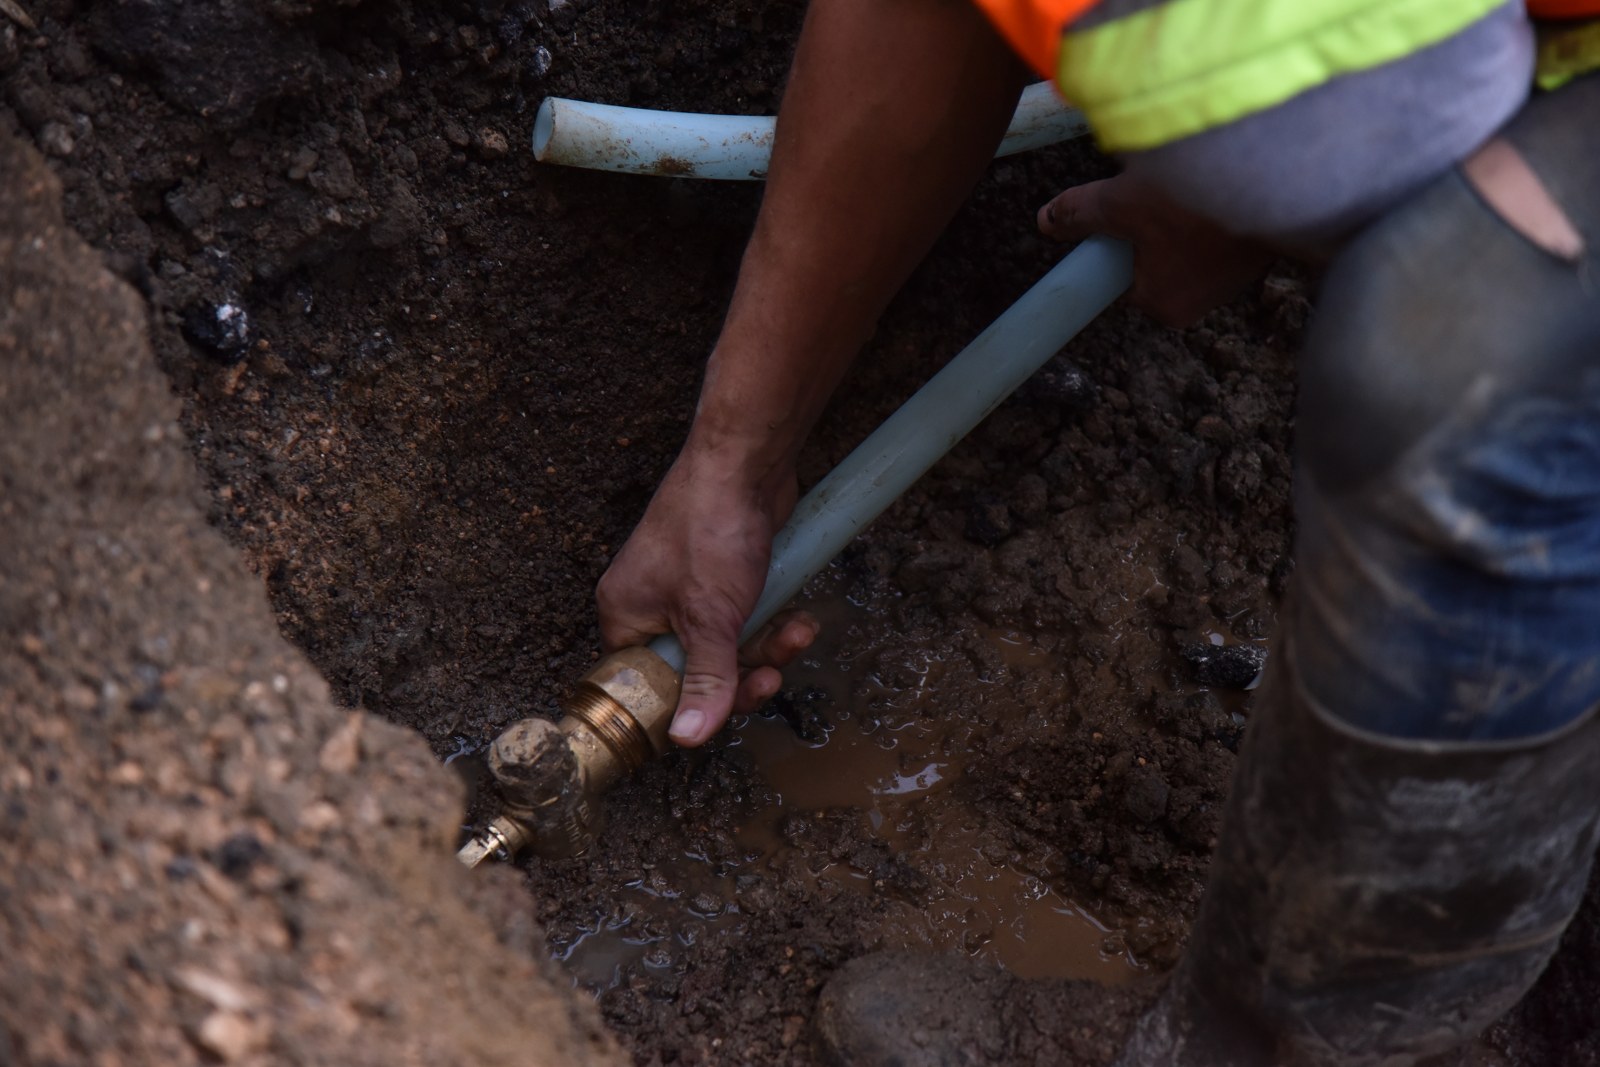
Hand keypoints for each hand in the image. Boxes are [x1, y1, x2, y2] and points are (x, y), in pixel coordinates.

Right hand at [596, 438, 818, 746]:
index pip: (647, 687)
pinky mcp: (725, 579)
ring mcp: (690, 591)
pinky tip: (800, 615)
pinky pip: (749, 621)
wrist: (747, 461)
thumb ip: (705, 680)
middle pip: (696, 672)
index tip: (725, 710)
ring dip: (770, 648)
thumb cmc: (711, 528)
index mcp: (626, 617)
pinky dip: (775, 622)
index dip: (688, 705)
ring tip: (798, 632)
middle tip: (771, 675)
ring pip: (730, 648)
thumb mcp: (711, 618)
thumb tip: (687, 738)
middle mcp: (651, 606)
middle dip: (743, 674)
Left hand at [1037, 173, 1272, 327]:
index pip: (1128, 280)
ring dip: (1193, 210)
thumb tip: (1046, 221)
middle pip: (1161, 259)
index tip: (1130, 213)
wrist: (1285, 182)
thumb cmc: (1194, 203)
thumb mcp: (1120, 203)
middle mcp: (1203, 301)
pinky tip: (1225, 181)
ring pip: (1197, 242)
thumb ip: (1080, 214)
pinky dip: (1224, 203)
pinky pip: (1230, 226)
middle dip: (1158, 224)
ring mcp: (1238, 275)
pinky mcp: (1265, 247)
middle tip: (1163, 190)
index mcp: (1164, 306)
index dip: (1123, 243)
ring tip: (1196, 183)